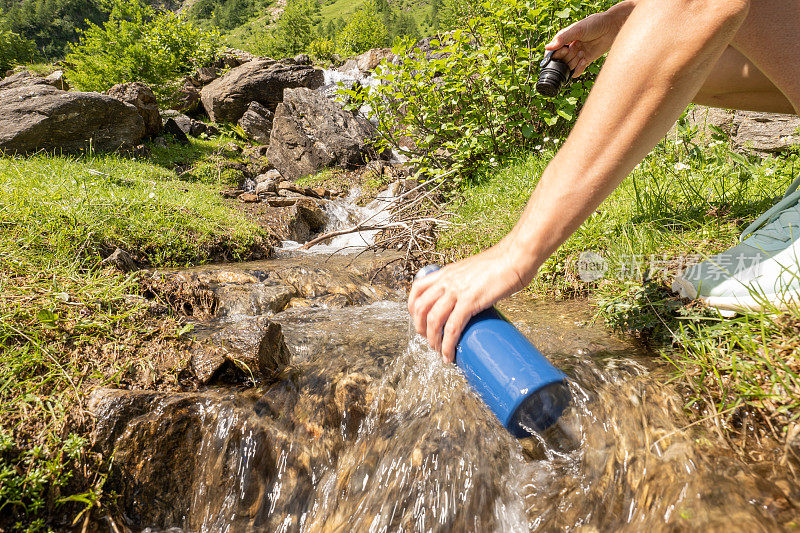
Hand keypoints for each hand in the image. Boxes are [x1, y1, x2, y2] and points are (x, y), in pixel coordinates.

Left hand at [408, 242, 534, 362]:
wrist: (516, 256)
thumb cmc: (502, 263)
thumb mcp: (474, 271)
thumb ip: (467, 284)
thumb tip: (470, 301)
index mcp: (447, 272)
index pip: (417, 288)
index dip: (413, 309)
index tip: (420, 321)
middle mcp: (447, 281)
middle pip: (421, 308)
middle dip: (420, 328)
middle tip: (429, 340)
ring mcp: (457, 291)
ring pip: (433, 320)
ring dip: (433, 340)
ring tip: (440, 352)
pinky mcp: (470, 301)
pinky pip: (452, 327)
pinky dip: (448, 345)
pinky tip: (449, 355)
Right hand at [546, 3, 630, 77]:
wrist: (612, 27)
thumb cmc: (594, 24)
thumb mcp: (577, 29)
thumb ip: (562, 38)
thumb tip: (547, 47)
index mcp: (564, 39)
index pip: (552, 52)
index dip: (556, 54)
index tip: (565, 49)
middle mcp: (569, 48)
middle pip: (560, 61)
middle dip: (566, 58)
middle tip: (575, 50)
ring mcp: (577, 55)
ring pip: (568, 67)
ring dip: (573, 62)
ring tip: (582, 53)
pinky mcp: (585, 61)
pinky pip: (576, 72)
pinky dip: (578, 69)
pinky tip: (584, 60)